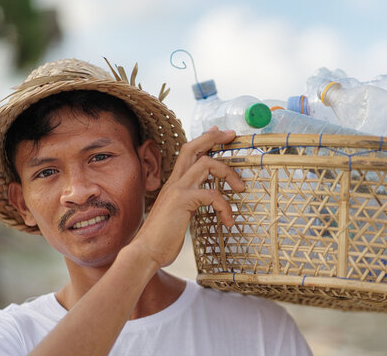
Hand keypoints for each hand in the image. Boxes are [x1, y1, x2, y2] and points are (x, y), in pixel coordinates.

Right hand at [131, 126, 244, 268]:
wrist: (145, 252)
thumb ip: (187, 204)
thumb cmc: (161, 239)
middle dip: (214, 138)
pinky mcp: (182, 201)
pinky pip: (212, 195)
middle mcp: (174, 182)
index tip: (220, 133)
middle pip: (193, 148)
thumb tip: (202, 202)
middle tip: (232, 136)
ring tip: (241, 188)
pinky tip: (228, 221)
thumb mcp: (177, 215)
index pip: (188, 153)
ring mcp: (177, 189)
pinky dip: (225, 206)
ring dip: (229, 173)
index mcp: (174, 184)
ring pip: (206, 164)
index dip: (204, 140)